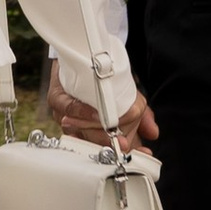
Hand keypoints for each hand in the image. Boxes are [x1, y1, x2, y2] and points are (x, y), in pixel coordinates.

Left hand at [43, 74, 157, 149]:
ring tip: (111, 125)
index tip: (143, 153)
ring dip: (96, 129)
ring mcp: (67, 116)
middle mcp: (81, 128)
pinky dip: (81, 113)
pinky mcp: (56, 100)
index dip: (127, 153)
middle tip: (123, 142)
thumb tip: (153, 133)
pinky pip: (66, 109)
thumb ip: (140, 115)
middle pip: (95, 143)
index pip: (112, 148)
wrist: (84, 56)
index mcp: (98, 131)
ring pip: (80, 131)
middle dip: (110, 143)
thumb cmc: (105, 81)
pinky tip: (94, 113)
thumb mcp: (128, 96)